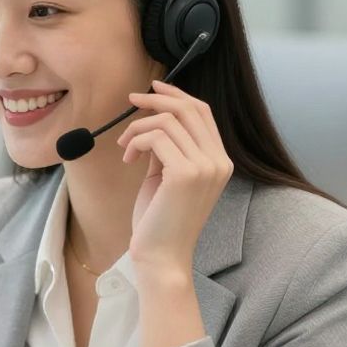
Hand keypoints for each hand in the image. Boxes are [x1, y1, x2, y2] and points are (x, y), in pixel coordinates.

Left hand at [116, 80, 232, 270]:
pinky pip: (155, 136)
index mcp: (220, 162)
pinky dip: (136, 141)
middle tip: (131, 100)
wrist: (161, 257)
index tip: (152, 88)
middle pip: (189, 108)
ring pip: (167, 120)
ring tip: (125, 148)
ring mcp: (205, 167)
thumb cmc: (160, 220)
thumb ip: (169, 148)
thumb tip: (153, 116)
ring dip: (137, 128)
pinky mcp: (185, 173)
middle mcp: (219, 161)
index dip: (176, 95)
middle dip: (156, 98)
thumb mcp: (168, 176)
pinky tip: (128, 159)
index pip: (202, 113)